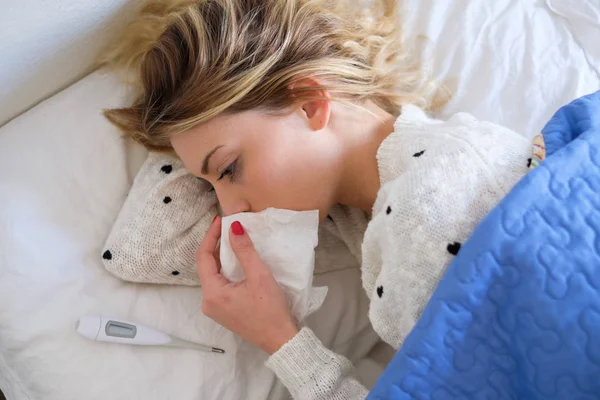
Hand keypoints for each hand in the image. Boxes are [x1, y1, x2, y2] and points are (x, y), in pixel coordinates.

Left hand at [196, 216, 298, 354]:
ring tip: (233, 239)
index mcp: (212, 293)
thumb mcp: (259, 276)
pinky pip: (220, 284)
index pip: (203, 257)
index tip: (220, 220)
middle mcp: (208, 302)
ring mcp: (215, 308)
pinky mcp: (224, 310)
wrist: (280, 339)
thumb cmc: (271, 310)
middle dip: (216, 244)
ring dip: (222, 256)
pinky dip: (227, 269)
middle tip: (228, 226)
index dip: (211, 236)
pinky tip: (237, 259)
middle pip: (207, 266)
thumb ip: (244, 250)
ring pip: (214, 275)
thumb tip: (234, 227)